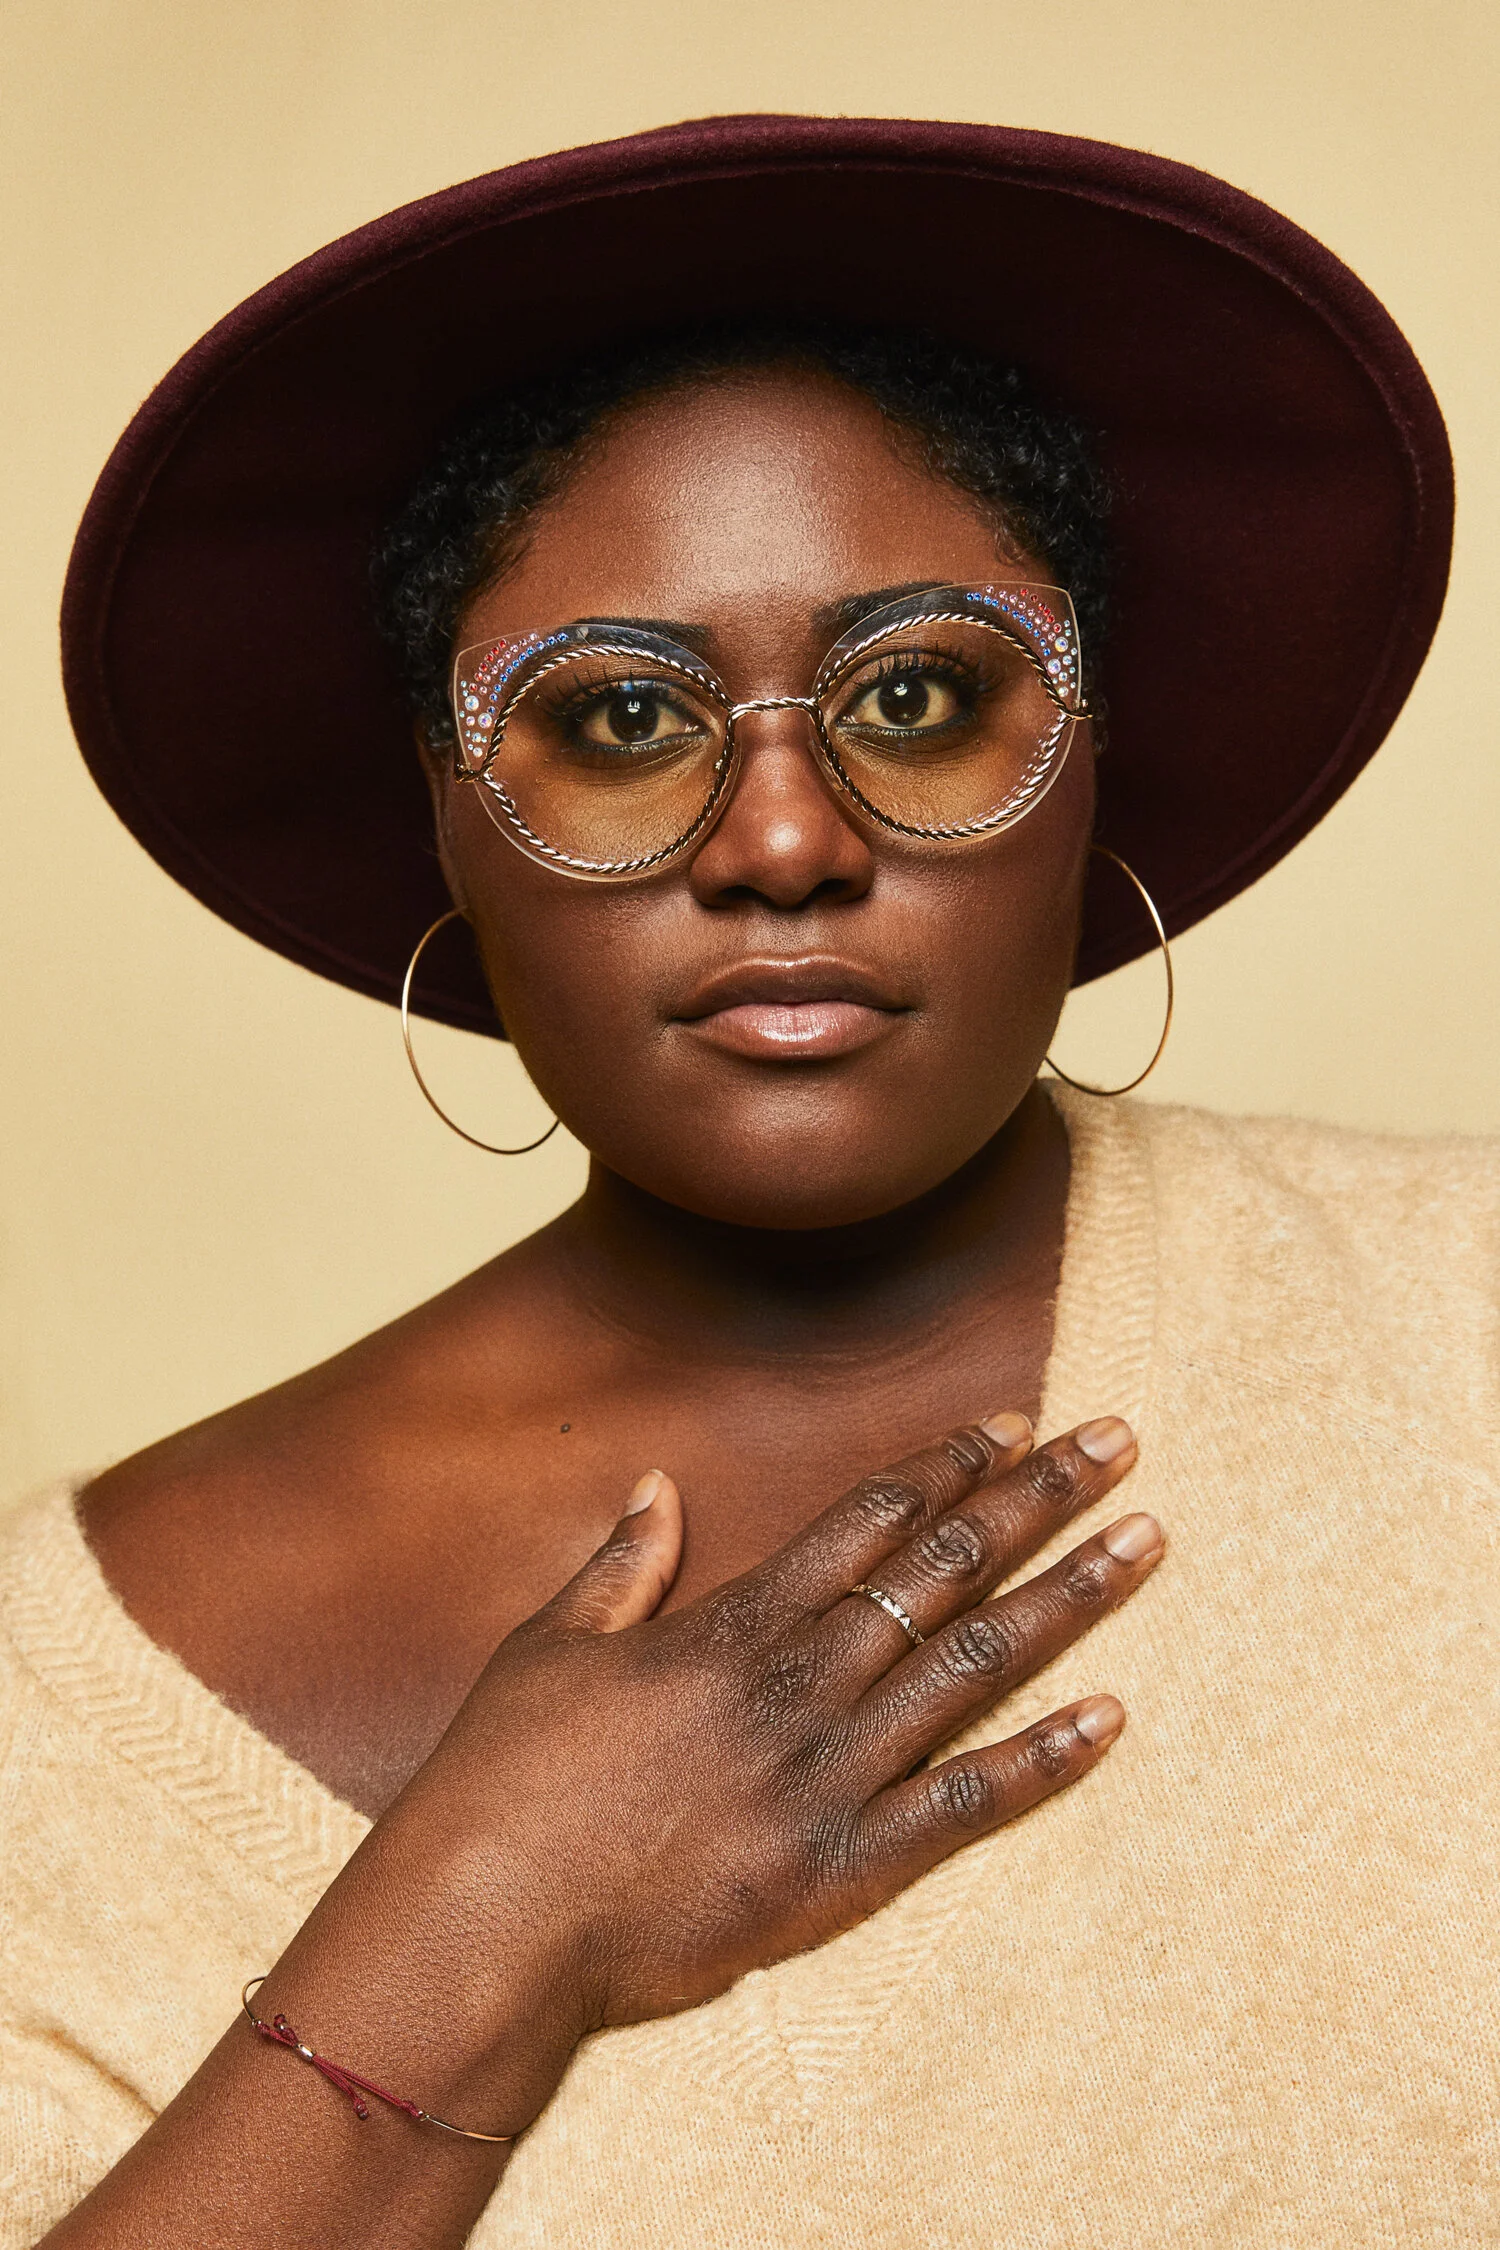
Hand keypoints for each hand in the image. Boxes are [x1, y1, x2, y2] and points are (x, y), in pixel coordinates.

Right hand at [380, 1412, 1159, 2076]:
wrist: (490, 1930)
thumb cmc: (502, 1785)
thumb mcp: (549, 1650)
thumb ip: (621, 1566)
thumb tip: (659, 1486)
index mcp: (733, 1626)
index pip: (870, 1520)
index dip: (948, 1465)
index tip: (1015, 1423)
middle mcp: (799, 1685)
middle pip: (945, 1568)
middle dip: (1038, 1497)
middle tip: (1120, 1440)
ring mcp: (829, 1778)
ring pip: (974, 1665)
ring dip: (1067, 1597)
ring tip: (1144, 1541)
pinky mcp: (841, 1872)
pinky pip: (964, 1806)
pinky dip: (1043, 1761)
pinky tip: (1112, 1717)